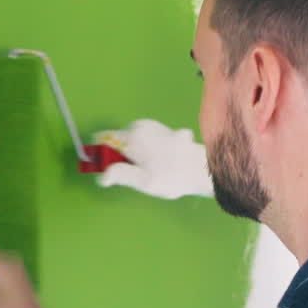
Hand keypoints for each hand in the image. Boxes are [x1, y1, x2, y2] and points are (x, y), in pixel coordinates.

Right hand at [93, 120, 213, 199]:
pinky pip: (150, 140)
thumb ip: (120, 175)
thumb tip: (102, 174)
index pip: (104, 140)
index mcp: (132, 136)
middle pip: (120, 141)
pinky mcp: (166, 129)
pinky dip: (154, 150)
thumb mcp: (143, 182)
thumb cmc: (173, 177)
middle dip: (124, 156)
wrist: (205, 169)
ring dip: (140, 154)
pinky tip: (167, 161)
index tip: (112, 168)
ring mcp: (155, 126)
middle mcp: (142, 126)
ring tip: (156, 168)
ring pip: (135, 141)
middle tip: (140, 173)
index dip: (104, 155)